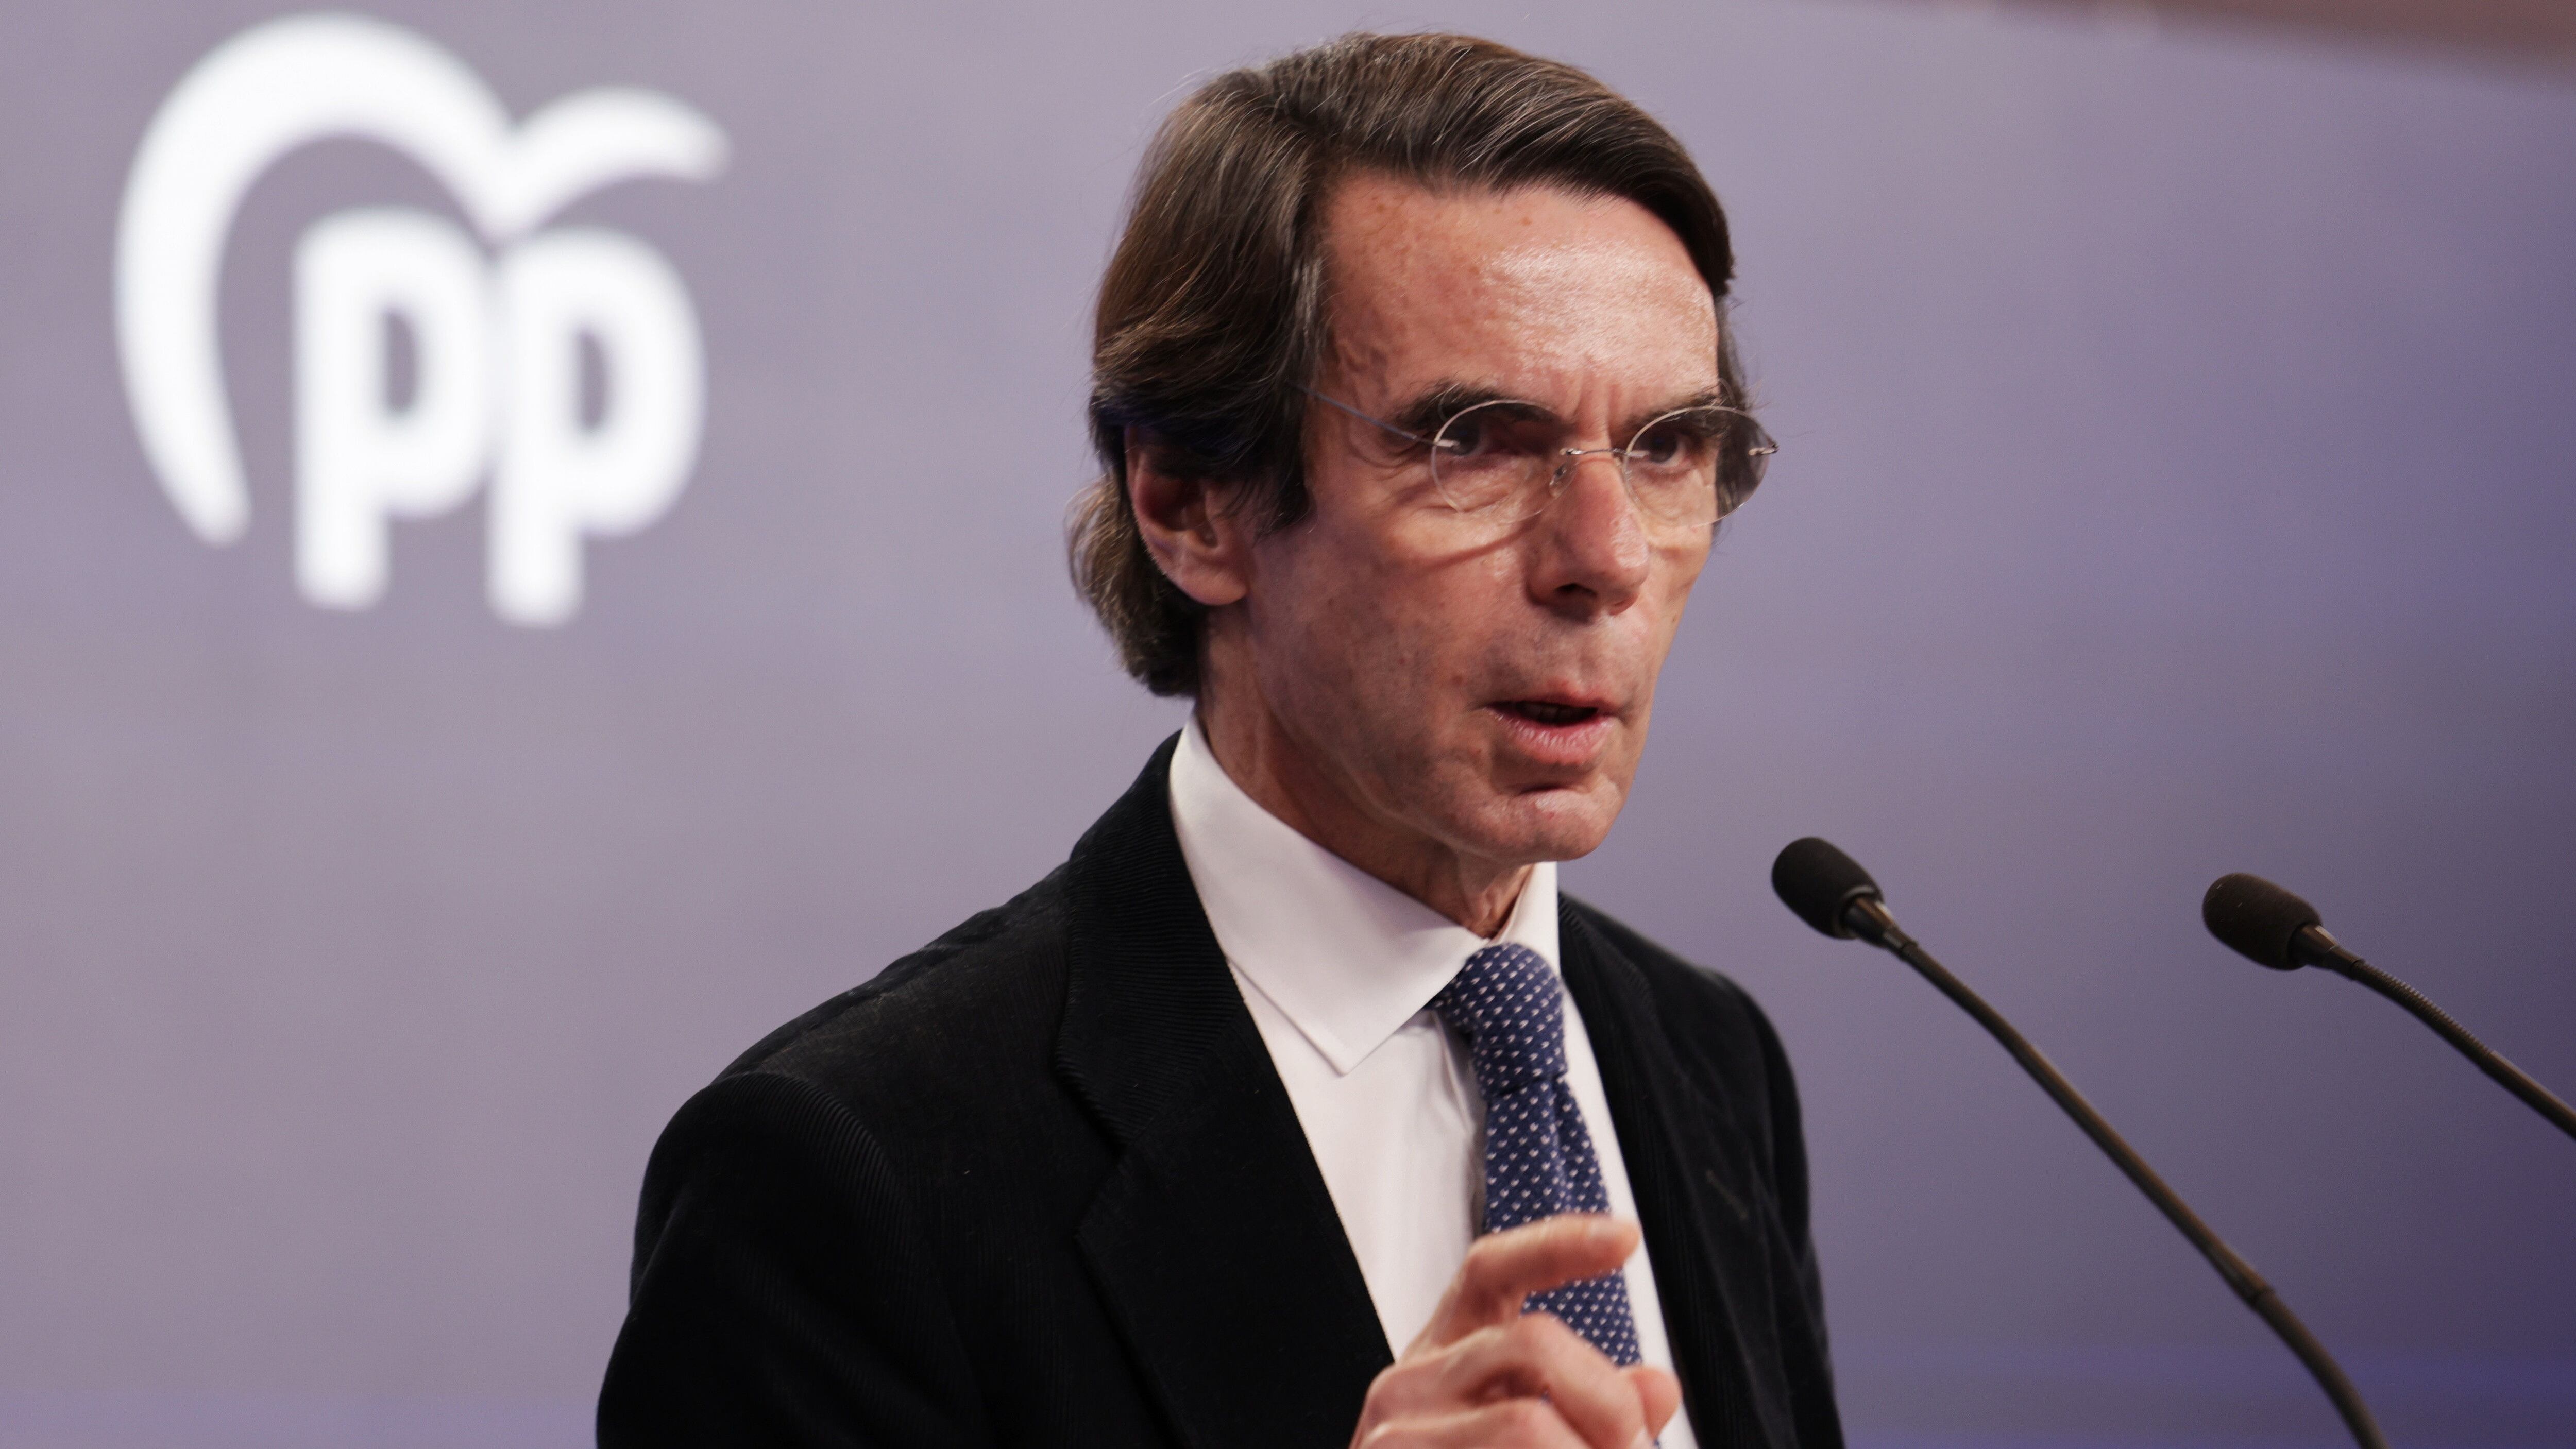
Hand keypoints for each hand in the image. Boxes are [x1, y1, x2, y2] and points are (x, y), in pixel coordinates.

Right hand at [1347, 1215, 1680, 1448]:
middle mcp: (1409, 1383)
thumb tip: (1660, 1383)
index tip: (1625, 1237)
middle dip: (1607, 1397)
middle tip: (1634, 1447)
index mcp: (1445, 1355)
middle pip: (1532, 1340)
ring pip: (1527, 1423)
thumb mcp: (1522, 1442)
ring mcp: (1395, 1436)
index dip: (1559, 1244)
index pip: (1493, 1269)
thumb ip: (1589, 1409)